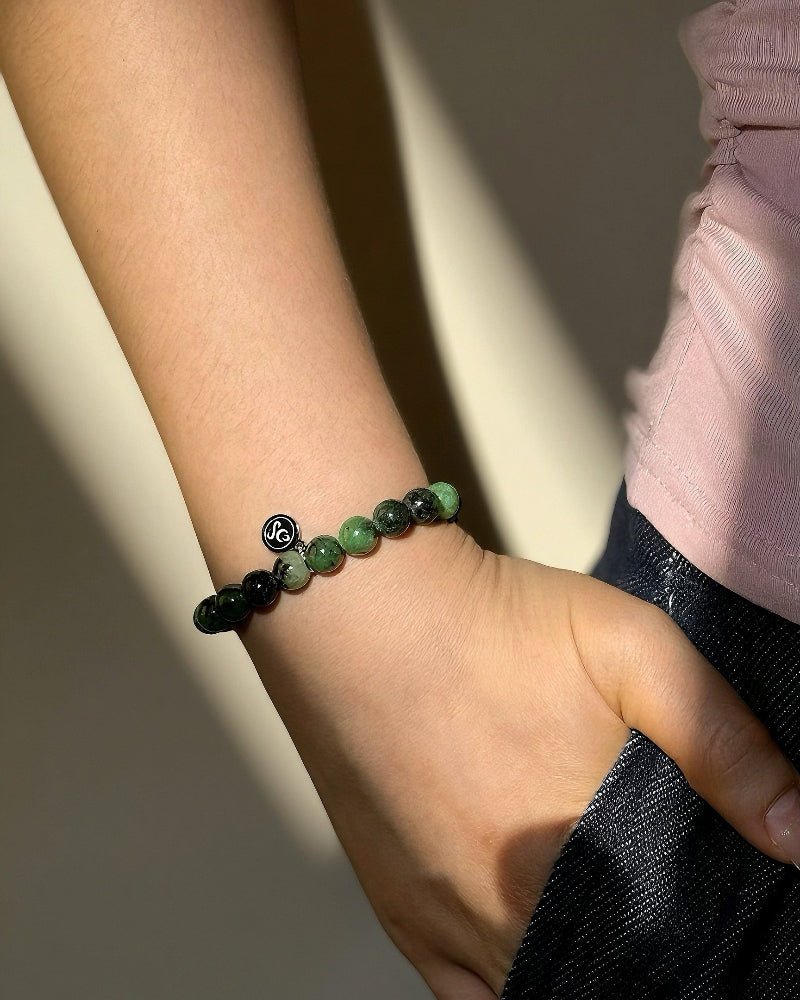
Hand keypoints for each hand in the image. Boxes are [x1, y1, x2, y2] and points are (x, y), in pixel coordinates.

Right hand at [242, 525, 799, 998]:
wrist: (366, 608)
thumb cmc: (496, 623)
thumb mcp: (634, 650)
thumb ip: (723, 743)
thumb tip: (798, 834)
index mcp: (581, 862)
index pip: (666, 956)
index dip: (695, 947)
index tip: (712, 928)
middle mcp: (510, 915)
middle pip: (600, 977)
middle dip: (641, 958)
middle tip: (653, 918)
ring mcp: (445, 922)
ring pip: (533, 989)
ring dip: (577, 972)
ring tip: (608, 933)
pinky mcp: (398, 910)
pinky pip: (463, 996)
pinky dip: (508, 985)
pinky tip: (532, 951)